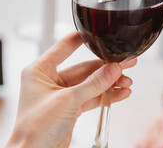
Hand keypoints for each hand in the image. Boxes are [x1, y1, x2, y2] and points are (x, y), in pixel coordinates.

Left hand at [7, 33, 135, 147]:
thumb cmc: (35, 128)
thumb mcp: (67, 101)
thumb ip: (93, 84)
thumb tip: (113, 69)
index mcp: (40, 70)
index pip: (64, 47)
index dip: (84, 39)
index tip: (102, 34)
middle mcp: (49, 80)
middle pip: (84, 68)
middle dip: (107, 68)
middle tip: (126, 63)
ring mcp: (60, 95)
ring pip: (90, 84)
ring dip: (109, 83)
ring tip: (127, 82)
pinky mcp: (69, 109)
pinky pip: (91, 98)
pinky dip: (105, 96)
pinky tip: (120, 94)